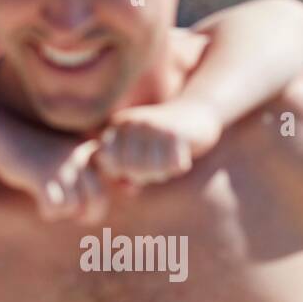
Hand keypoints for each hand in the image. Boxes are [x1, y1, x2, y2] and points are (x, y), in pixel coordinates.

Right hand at [0, 124, 108, 222]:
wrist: (7, 136)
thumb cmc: (37, 154)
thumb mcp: (66, 159)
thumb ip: (84, 176)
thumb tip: (92, 214)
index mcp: (89, 151)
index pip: (107, 185)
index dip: (97, 206)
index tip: (84, 210)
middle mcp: (80, 157)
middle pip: (98, 199)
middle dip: (89, 215)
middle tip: (77, 218)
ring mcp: (61, 166)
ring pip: (73, 206)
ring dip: (62, 212)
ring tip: (51, 205)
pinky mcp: (42, 175)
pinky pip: (54, 207)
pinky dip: (48, 212)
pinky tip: (41, 206)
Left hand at [95, 99, 222, 185]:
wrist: (196, 111)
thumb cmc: (162, 140)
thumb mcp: (138, 152)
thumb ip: (125, 172)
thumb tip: (127, 190)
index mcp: (119, 125)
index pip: (105, 157)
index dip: (118, 169)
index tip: (131, 167)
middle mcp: (133, 123)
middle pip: (130, 168)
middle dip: (144, 175)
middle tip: (156, 166)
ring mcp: (154, 126)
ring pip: (150, 169)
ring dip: (162, 172)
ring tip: (167, 160)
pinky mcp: (175, 134)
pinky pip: (172, 166)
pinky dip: (178, 167)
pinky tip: (182, 154)